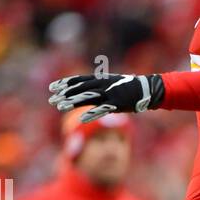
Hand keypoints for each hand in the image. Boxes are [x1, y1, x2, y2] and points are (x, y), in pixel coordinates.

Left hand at [49, 73, 164, 121]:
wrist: (147, 89)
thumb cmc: (129, 87)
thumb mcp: (112, 82)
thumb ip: (99, 86)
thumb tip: (88, 88)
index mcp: (101, 79)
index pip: (78, 80)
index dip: (65, 83)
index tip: (52, 87)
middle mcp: (103, 85)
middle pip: (79, 89)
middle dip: (64, 94)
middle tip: (51, 99)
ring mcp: (109, 94)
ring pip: (87, 98)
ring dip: (73, 102)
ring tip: (60, 107)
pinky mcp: (117, 104)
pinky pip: (102, 110)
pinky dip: (92, 114)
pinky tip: (82, 119)